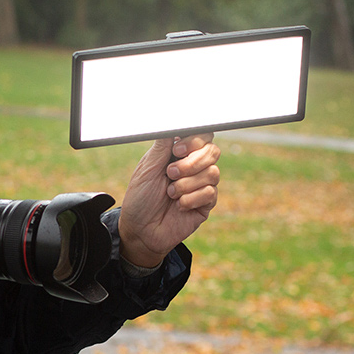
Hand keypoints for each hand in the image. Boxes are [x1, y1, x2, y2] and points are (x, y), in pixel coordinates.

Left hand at [117, 134, 221, 268]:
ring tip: (170, 193)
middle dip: (191, 162)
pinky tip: (178, 205)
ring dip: (188, 183)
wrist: (140, 231)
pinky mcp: (206, 204)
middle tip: (170, 173)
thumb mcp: (147, 168)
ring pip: (213, 172)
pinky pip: (211, 193)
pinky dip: (191, 198)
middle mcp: (193, 167)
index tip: (177, 150)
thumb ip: (162, 145)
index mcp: (179, 154)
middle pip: (212, 151)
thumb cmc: (140, 199)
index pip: (202, 136)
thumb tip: (171, 122)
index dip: (194, 140)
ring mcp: (201, 185)